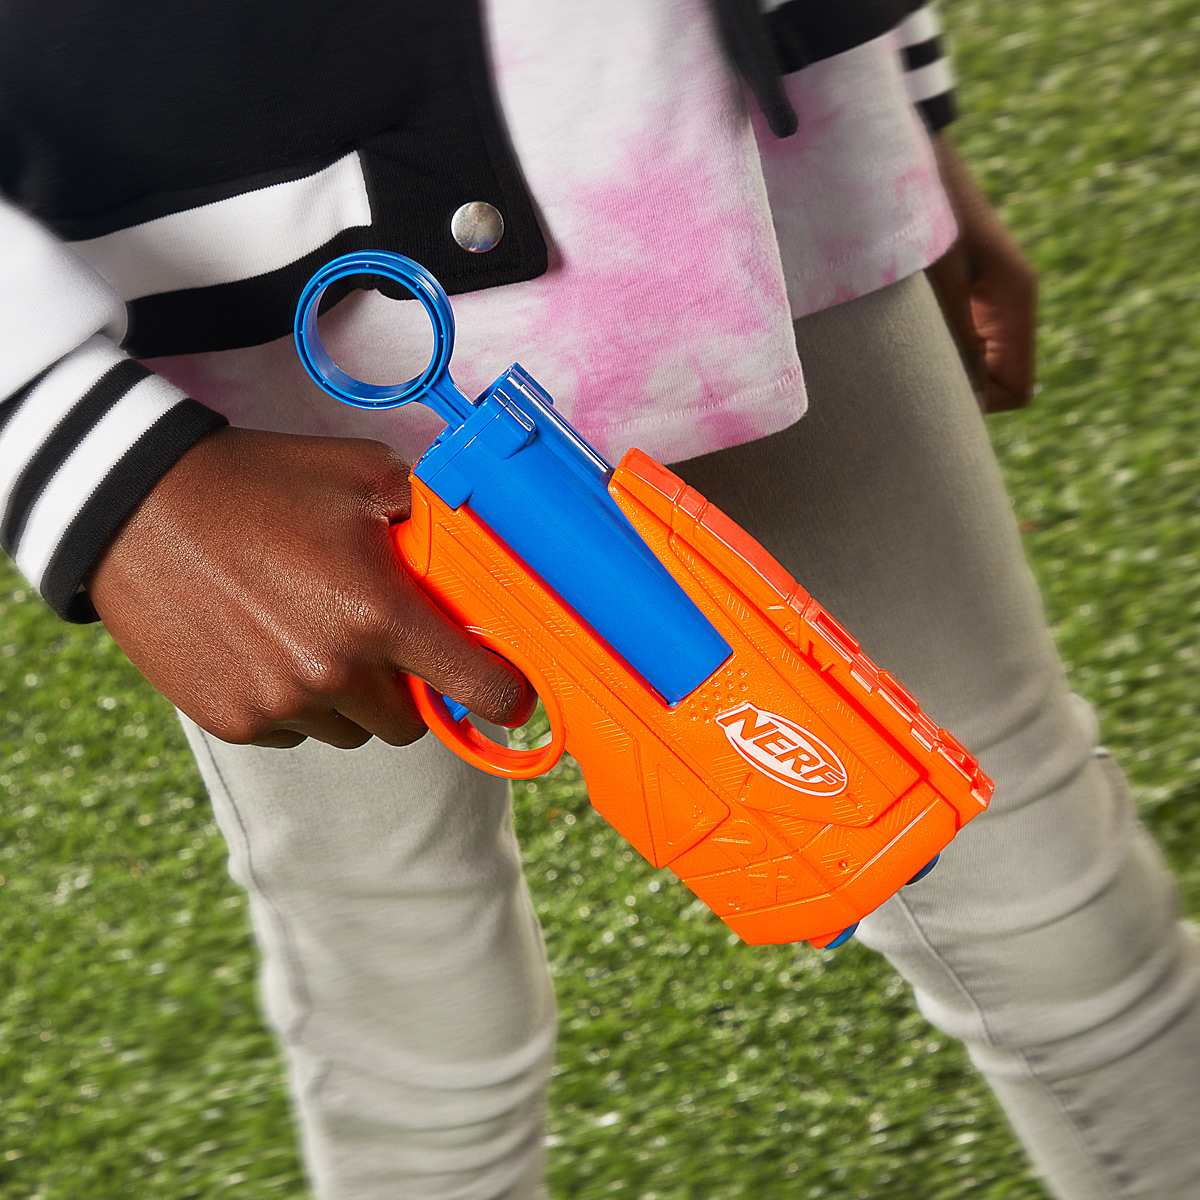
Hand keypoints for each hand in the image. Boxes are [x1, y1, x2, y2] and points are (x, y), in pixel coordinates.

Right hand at [88, 426, 535, 748]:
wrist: (136, 505)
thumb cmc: (259, 484)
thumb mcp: (362, 474)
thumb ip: (430, 516)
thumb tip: (477, 545)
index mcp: (380, 613)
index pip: (475, 687)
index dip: (503, 697)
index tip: (510, 698)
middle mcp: (335, 670)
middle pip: (410, 721)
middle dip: (411, 689)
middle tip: (384, 642)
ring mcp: (281, 702)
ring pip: (352, 729)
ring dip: (351, 697)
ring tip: (312, 634)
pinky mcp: (233, 719)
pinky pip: (295, 732)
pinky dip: (296, 704)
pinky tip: (267, 647)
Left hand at [925, 130, 1038, 412]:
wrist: (909, 156)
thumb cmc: (926, 214)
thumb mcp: (940, 281)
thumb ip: (959, 338)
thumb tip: (969, 398)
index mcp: (1015, 300)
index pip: (1017, 387)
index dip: (982, 404)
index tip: (935, 394)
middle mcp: (1008, 302)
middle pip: (997, 378)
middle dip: (960, 389)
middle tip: (908, 386)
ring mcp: (986, 295)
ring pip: (974, 359)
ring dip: (943, 365)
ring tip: (900, 355)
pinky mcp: (962, 286)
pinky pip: (957, 335)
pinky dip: (934, 345)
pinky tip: (900, 334)